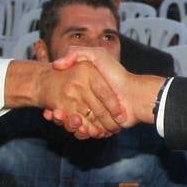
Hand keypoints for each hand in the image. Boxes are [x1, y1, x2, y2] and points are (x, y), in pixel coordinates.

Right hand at [46, 48, 164, 136]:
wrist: (136, 96)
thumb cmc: (117, 75)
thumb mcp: (97, 56)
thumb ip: (77, 54)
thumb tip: (57, 64)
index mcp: (85, 87)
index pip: (65, 96)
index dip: (56, 101)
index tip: (50, 103)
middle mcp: (89, 102)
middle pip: (67, 112)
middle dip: (59, 115)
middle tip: (54, 113)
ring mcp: (95, 115)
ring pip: (74, 123)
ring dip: (67, 123)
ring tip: (62, 119)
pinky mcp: (100, 127)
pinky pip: (85, 132)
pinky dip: (79, 132)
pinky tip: (76, 127)